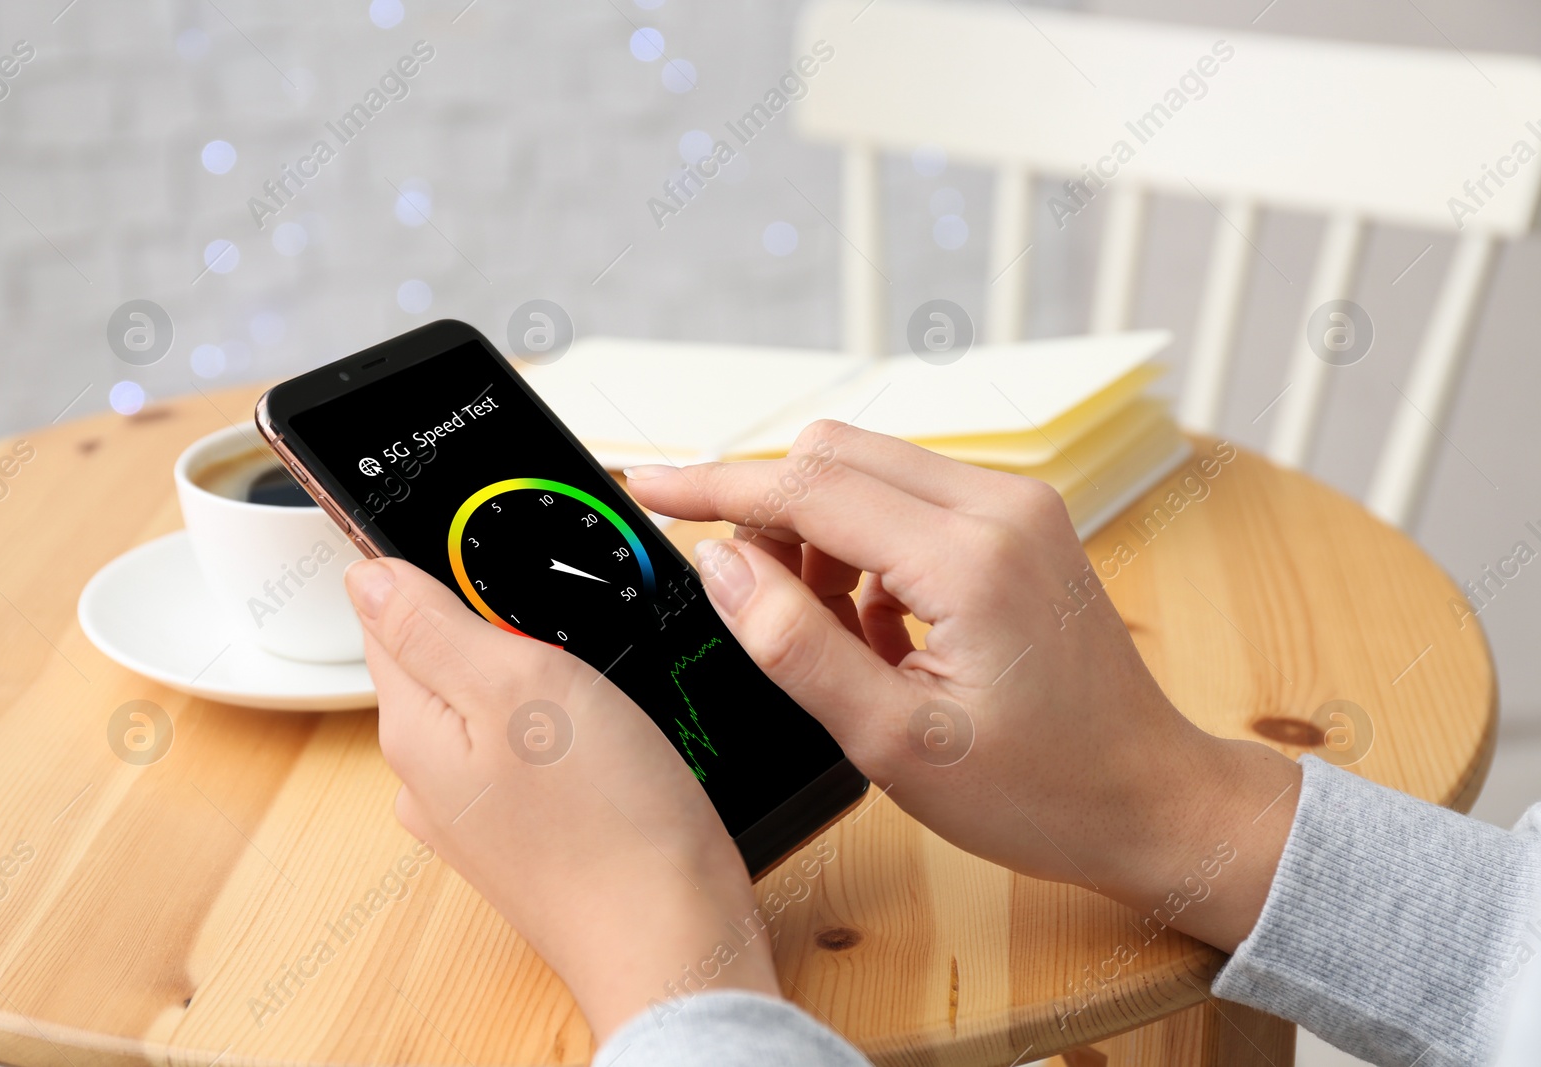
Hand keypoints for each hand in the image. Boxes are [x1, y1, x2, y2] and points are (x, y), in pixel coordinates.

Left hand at [344, 557, 777, 1038]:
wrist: (672, 938)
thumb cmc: (607, 820)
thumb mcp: (518, 684)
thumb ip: (432, 624)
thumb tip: (365, 570)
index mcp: (413, 725)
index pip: (385, 609)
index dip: (435, 562)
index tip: (497, 549)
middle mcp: (430, 772)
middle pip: (437, 653)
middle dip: (490, 613)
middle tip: (561, 612)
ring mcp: (479, 808)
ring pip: (488, 699)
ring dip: (529, 665)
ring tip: (589, 664)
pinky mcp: (531, 829)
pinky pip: (527, 744)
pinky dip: (559, 717)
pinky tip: (603, 721)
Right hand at [625, 422, 1300, 951]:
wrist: (1150, 798)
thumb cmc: (1038, 790)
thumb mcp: (892, 741)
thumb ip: (794, 643)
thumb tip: (722, 565)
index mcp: (970, 558)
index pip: (808, 487)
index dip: (714, 486)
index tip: (647, 486)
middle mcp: (1000, 505)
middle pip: (835, 455)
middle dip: (770, 513)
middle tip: (757, 604)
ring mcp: (1019, 506)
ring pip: (869, 470)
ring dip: (819, 532)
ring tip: (831, 633)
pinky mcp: (1022, 520)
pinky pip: (909, 497)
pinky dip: (864, 545)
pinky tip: (876, 626)